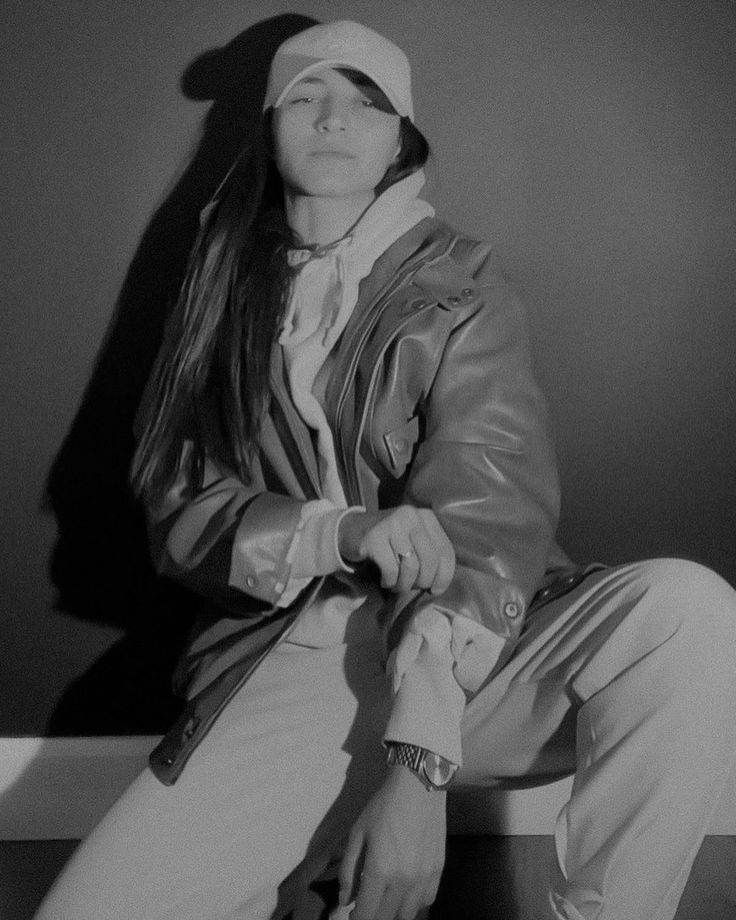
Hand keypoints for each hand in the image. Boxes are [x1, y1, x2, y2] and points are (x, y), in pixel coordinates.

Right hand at [338, 506, 454, 594]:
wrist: (349, 531)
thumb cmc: (387, 542)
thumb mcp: (413, 541)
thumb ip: (429, 554)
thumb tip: (440, 583)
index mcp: (426, 517)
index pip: (446, 551)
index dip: (444, 576)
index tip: (435, 590)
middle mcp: (411, 516)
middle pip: (430, 561)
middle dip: (423, 581)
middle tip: (412, 586)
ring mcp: (392, 524)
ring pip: (411, 567)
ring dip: (404, 584)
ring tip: (396, 584)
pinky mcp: (374, 537)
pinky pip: (391, 570)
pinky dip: (389, 581)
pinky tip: (384, 579)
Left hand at [338, 765, 445, 919]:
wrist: (418, 787)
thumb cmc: (383, 807)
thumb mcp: (357, 833)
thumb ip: (348, 870)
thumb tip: (344, 900)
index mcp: (380, 870)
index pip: (366, 914)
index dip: (355, 919)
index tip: (350, 915)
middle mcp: (404, 880)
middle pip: (385, 918)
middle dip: (372, 916)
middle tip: (365, 905)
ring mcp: (424, 878)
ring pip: (407, 915)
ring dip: (393, 912)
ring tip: (385, 899)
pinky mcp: (438, 871)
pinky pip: (426, 901)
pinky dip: (414, 903)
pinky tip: (405, 891)